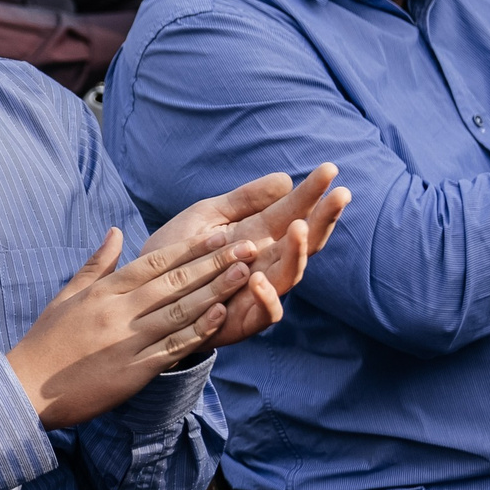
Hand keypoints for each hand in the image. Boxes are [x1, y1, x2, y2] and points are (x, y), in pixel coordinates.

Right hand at [6, 222, 267, 430]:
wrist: (26, 388)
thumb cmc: (46, 341)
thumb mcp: (66, 296)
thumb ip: (95, 264)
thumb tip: (116, 231)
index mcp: (103, 292)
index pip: (154, 262)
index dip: (190, 247)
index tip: (219, 233)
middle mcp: (118, 312)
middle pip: (174, 282)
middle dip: (214, 262)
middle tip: (247, 245)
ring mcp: (127, 341)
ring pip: (179, 311)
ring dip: (215, 291)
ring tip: (245, 273)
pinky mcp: (133, 371)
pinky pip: (172, 347)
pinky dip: (198, 331)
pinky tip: (220, 316)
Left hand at [138, 165, 350, 348]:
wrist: (147, 296)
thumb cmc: (178, 254)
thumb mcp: (207, 217)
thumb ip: (243, 200)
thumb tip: (285, 179)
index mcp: (260, 235)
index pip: (294, 211)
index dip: (312, 192)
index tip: (329, 169)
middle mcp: (267, 263)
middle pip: (305, 242)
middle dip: (323, 219)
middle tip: (341, 194)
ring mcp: (260, 292)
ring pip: (291, 274)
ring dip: (297, 252)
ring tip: (298, 227)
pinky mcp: (245, 320)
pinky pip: (266, 314)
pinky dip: (266, 298)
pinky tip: (258, 278)